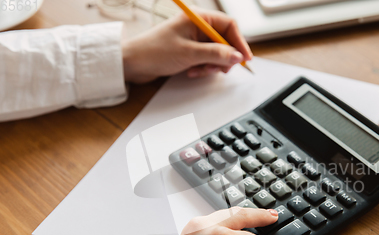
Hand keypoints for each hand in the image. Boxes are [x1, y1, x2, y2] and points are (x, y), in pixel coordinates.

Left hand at [122, 9, 252, 82]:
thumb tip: (237, 56)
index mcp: (198, 17)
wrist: (133, 63)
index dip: (239, 42)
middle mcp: (197, 26)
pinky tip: (192, 71)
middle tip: (220, 69)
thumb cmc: (154, 51)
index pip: (229, 26)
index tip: (245, 58)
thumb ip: (216, 54)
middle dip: (224, 57)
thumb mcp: (190, 53)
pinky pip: (206, 59)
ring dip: (211, 65)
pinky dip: (203, 67)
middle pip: (225, 41)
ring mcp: (193, 39)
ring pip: (216, 53)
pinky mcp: (189, 50)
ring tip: (199, 70)